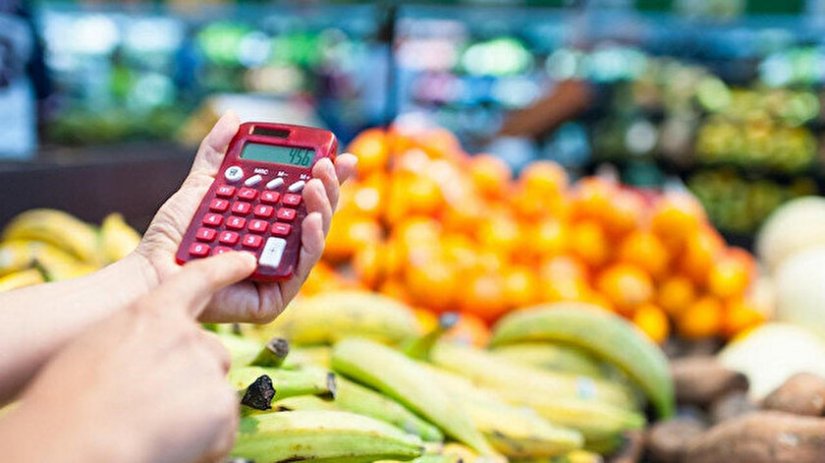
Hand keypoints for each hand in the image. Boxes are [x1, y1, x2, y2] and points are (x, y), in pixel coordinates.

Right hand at [3, 252, 256, 462]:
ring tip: (154, 431)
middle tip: (157, 406)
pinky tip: (171, 448)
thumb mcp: (94, 352)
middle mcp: (186, 333)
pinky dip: (204, 446)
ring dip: (195, 415)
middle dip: (193, 380)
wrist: (75, 445)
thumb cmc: (66, 406)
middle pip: (211, 353)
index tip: (245, 261)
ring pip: (215, 392)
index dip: (224, 268)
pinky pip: (223, 429)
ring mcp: (207, 366)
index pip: (198, 279)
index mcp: (149, 313)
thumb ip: (133, 344)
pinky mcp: (221, 404)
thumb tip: (146, 361)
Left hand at [135, 112, 356, 322]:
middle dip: (327, 187)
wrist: (153, 268)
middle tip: (324, 165)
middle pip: (315, 213)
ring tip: (315, 186)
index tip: (335, 153)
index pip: (305, 195)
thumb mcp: (201, 184)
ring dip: (322, 208)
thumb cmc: (175, 235)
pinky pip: (302, 266)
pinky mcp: (276, 295)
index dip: (324, 175)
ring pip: (314, 237)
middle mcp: (279, 243)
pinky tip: (309, 218)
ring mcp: (280, 268)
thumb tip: (233, 117)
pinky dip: (311, 241)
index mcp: (268, 219)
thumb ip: (217, 152)